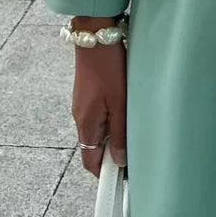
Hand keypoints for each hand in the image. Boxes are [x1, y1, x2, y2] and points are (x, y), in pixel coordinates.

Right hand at [72, 39, 127, 177]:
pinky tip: (127, 112)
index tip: (122, 179)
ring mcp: (84, 104)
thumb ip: (119, 133)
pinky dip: (112, 120)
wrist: (95, 37)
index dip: (105, 174)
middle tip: (135, 155)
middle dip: (111, 155)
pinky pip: (99, 115)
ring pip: (98, 130)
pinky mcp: (88, 93)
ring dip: (113, 136)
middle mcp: (81, 117)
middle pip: (94, 147)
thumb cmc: (108, 68)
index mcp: (86, 124)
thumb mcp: (119, 103)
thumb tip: (120, 161)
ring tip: (134, 132)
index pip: (90, 162)